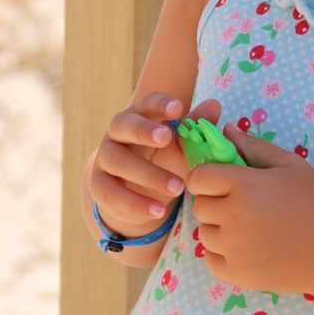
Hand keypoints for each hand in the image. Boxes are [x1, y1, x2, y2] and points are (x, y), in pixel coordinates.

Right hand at [91, 92, 221, 232]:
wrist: (139, 191)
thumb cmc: (165, 157)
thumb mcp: (182, 143)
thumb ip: (196, 126)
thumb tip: (214, 105)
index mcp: (140, 115)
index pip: (147, 103)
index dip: (160, 104)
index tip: (178, 108)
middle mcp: (118, 132)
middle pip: (123, 124)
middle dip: (143, 130)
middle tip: (166, 137)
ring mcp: (105, 158)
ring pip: (117, 161)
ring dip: (147, 174)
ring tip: (178, 188)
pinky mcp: (99, 185)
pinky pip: (110, 193)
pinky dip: (134, 204)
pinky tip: (158, 211)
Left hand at [185, 123, 313, 295]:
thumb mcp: (290, 164)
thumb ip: (254, 146)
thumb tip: (226, 130)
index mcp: (244, 186)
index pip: (198, 177)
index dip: (206, 176)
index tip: (221, 181)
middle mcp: (233, 216)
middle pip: (200, 205)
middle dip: (214, 201)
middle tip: (240, 204)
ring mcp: (232, 248)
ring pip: (203, 232)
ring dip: (218, 227)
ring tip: (246, 227)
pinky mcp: (234, 274)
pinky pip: (209, 258)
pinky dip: (221, 253)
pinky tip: (245, 247)